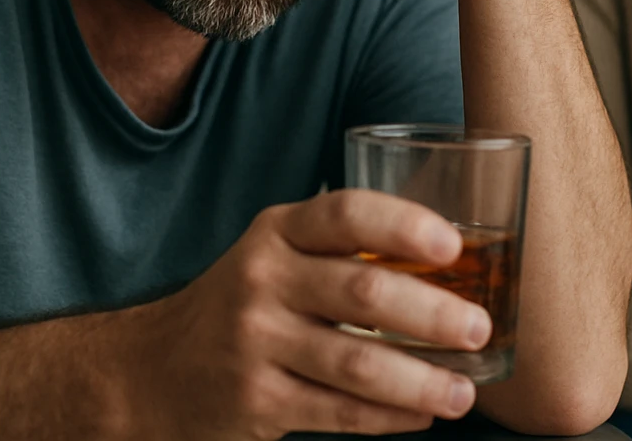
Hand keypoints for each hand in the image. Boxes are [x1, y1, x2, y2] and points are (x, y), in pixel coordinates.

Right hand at [115, 189, 491, 439]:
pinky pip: (338, 412)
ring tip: (464, 392)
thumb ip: (344, 254)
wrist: (153, 370)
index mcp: (279, 233)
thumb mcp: (279, 256)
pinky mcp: (255, 401)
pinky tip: (420, 416)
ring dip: (421, 380)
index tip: (454, 245)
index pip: (346, 214)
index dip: (404, 225)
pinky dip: (387, 417)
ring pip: (356, 363)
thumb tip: (453, 268)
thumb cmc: (244, 304)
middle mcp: (263, 280)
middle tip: (478, 327)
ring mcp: (255, 342)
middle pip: (363, 292)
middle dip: (432, 313)